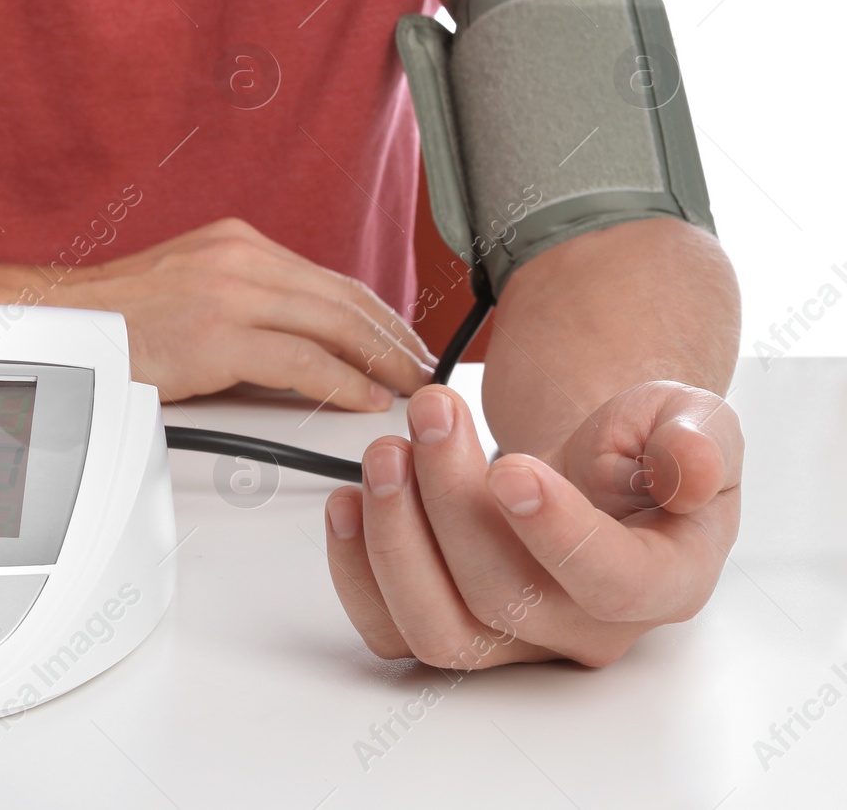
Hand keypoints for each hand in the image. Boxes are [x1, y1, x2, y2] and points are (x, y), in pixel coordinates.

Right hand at [57, 218, 434, 407]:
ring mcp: (228, 292)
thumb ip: (242, 300)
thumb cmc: (116, 321)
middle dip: (392, 336)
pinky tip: (364, 396)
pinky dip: (343, 380)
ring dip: (380, 359)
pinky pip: (301, 360)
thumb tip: (295, 339)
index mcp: (236, 243)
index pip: (328, 279)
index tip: (401, 339)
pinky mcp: (215, 334)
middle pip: (342, 298)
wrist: (59, 324)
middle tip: (424, 368)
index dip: (376, 314)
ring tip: (408, 386)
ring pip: (332, 324)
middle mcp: (238, 257)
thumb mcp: (188, 286)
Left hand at [323, 381, 742, 667]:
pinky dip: (354, 569)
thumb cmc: (646, 450)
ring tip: (386, 451)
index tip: (509, 465)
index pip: (613, 583)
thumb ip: (702, 440)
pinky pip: (388, 630)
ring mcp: (513, 638)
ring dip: (394, 537)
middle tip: (431, 412)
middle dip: (451, 499)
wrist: (598, 469)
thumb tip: (690, 465)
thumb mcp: (697, 421)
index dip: (557, 532)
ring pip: (438, 628)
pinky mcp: (452, 624)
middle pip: (504, 598)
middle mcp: (585, 626)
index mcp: (663, 580)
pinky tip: (348, 499)